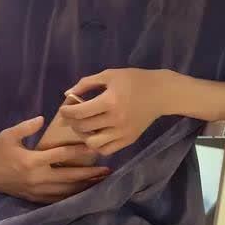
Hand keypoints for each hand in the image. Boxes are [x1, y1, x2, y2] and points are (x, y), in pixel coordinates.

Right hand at [0, 116, 111, 203]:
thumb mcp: (8, 134)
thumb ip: (26, 127)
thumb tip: (42, 118)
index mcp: (32, 161)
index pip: (61, 155)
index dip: (79, 151)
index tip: (94, 147)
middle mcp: (37, 178)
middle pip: (69, 176)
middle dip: (89, 174)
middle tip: (106, 169)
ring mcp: (37, 190)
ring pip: (66, 190)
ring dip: (84, 186)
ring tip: (100, 181)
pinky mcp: (35, 198)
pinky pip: (58, 199)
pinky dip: (72, 195)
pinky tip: (83, 192)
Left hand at [60, 68, 174, 155]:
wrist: (161, 93)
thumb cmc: (134, 80)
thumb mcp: (109, 75)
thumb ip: (86, 84)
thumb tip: (67, 94)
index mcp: (110, 101)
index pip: (80, 112)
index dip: (67, 111)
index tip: (64, 108)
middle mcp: (115, 120)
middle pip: (83, 128)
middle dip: (72, 122)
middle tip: (72, 116)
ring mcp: (122, 132)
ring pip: (93, 144)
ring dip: (84, 136)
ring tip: (84, 127)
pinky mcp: (129, 140)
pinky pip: (106, 150)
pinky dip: (97, 145)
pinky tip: (96, 134)